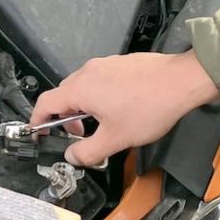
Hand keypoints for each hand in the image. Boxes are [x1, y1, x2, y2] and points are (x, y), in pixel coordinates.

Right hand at [30, 51, 219, 166]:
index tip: (39, 132)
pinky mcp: (120, 63)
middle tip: (79, 134)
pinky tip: (118, 109)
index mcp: (81, 89)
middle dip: (65, 117)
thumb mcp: (116, 139)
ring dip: (83, 107)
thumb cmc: (150, 107)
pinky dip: (98, 96)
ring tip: (101, 124)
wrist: (182, 81)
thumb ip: (88, 151)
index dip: (37, 120)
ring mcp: (105, 64)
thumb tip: (73, 156)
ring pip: (82, 87)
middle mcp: (88, 72)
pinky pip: (99, 80)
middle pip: (63, 94)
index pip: (45, 103)